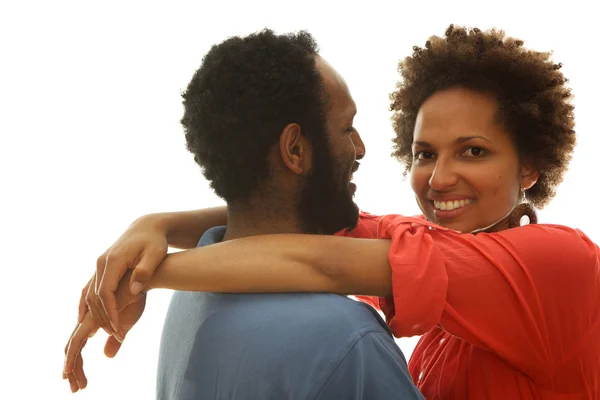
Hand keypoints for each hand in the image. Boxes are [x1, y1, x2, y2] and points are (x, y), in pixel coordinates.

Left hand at [65, 270, 146, 392]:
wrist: (143, 279)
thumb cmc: (137, 296)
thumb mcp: (127, 323)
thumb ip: (116, 339)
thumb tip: (106, 355)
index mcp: (95, 319)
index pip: (79, 343)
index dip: (76, 362)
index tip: (78, 381)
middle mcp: (88, 318)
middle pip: (72, 346)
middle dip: (72, 369)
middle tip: (75, 388)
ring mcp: (89, 317)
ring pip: (72, 346)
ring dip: (73, 368)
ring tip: (77, 387)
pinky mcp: (94, 317)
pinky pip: (78, 340)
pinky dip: (74, 356)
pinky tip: (75, 370)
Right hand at [78, 215, 166, 337]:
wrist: (146, 227)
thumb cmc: (154, 242)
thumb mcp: (155, 254)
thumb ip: (145, 272)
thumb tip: (134, 290)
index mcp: (114, 260)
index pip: (105, 292)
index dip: (110, 312)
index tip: (118, 329)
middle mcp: (101, 263)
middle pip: (95, 297)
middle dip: (104, 318)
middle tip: (116, 335)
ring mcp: (99, 266)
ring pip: (90, 295)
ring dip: (96, 315)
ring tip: (108, 332)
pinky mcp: (101, 269)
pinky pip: (89, 290)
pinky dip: (87, 306)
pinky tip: (88, 320)